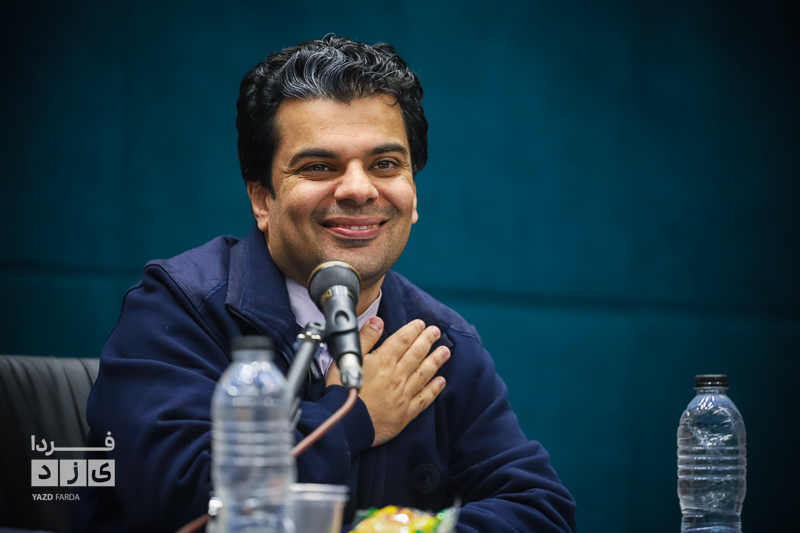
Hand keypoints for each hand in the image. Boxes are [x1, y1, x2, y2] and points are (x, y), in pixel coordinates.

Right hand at [326, 317, 449, 445]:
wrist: (347, 424)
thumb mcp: (348, 360)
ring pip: (423, 373)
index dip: (412, 330)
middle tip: (436, 332)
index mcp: (383, 361)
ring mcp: (403, 394)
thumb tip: (377, 322)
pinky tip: (441, 381)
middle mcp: (397, 375)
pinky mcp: (405, 413)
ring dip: (435, 361)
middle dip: (427, 341)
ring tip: (445, 351)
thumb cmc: (343, 391)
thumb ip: (364, 339)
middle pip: (416, 354)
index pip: (402, 340)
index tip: (421, 323)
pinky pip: (424, 398)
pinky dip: (434, 389)